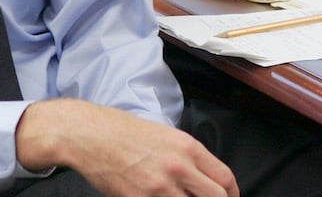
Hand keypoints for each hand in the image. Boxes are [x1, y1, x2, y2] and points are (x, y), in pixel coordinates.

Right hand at [16, 98, 237, 196]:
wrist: (90, 136)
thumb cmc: (123, 132)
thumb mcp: (164, 135)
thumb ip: (186, 156)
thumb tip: (201, 177)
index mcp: (187, 147)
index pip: (224, 178)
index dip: (231, 194)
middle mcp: (178, 167)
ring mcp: (159, 188)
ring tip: (176, 196)